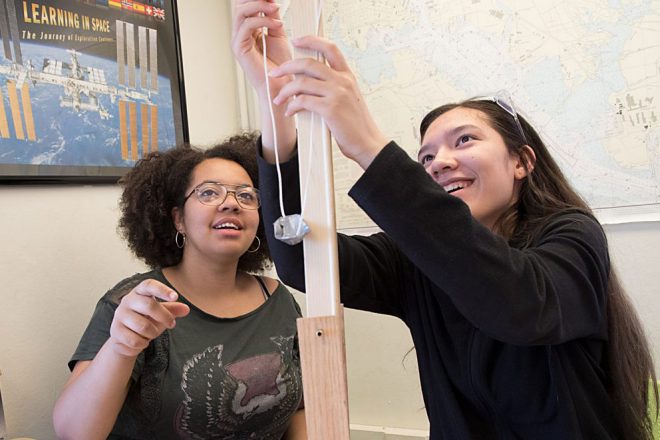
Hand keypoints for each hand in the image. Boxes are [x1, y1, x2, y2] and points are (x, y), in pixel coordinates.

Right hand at [109, 279, 189, 357]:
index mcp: (139, 292)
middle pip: (149, 306)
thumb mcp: (161, 313)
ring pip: (143, 326)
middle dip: (165, 317)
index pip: (149, 285)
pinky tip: (142, 341)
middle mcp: (127, 301)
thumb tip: (186, 309)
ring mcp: (119, 315)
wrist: (125, 338)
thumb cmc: (146, 320)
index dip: (162, 290)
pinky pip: (135, 340)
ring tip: (152, 333)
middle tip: (172, 324)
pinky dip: (143, 343)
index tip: (176, 296)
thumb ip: (173, 310)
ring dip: (153, 333)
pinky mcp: (115, 331)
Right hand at [232, 0, 296, 161]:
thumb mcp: (279, 35)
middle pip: (239, 6)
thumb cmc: (282, 67)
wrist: (283, 87)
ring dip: (259, 7)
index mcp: (249, 30)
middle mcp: (241, 34)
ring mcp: (238, 41)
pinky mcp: (240, 48)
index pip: (246, 6)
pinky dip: (262, 21)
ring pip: (241, 12)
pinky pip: (247, 26)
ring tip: (274, 9)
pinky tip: (276, 24)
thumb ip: (272, 19)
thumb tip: (272, 4)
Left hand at [270, 36, 388, 169]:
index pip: (330, 48)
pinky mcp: (330, 109)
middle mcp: (343, 81)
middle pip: (309, 63)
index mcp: (347, 76)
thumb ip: (332, 87)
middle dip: (286, 66)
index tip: (296, 40)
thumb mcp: (348, 98)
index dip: (311, 40)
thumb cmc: (356, 125)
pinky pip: (303, 101)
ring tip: (278, 99)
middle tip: (275, 73)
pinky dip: (292, 106)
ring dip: (285, 90)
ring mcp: (337, 94)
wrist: (367, 143)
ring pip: (302, 82)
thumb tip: (307, 83)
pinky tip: (289, 111)